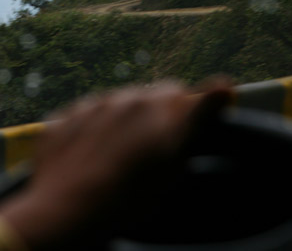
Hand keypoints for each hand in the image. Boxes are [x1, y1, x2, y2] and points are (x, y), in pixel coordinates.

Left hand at [0, 78, 232, 249]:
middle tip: (153, 147)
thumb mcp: (174, 166)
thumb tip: (224, 85)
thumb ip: (197, 119)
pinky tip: (89, 157)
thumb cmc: (129, 197)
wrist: (69, 207)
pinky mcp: (66, 115)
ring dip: (122, 120)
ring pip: (117, 102)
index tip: (191, 122)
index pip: (188, 93)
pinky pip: (84, 115)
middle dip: (157, 113)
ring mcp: (94, 104)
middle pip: (153, 95)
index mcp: (162, 110)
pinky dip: (90, 129)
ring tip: (117, 157)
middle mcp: (129, 99)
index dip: (192, 108)